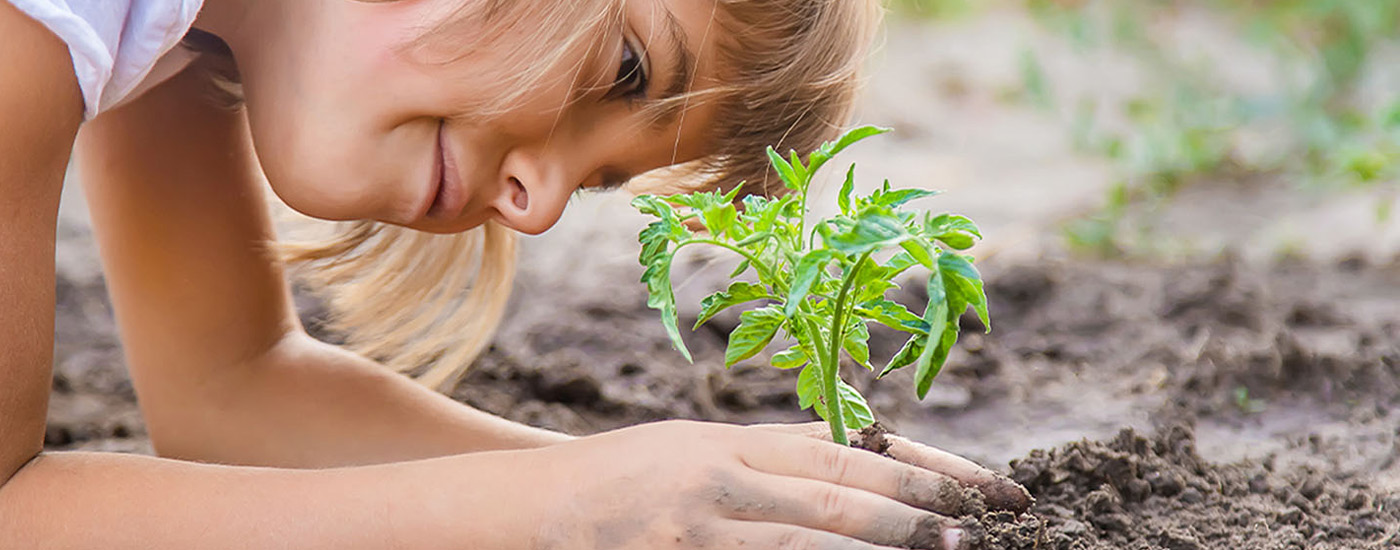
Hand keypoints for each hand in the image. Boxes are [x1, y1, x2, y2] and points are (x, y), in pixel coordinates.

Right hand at [521, 420, 969, 549]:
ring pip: (810, 532)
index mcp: (735, 440)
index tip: (978, 480)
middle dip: (917, 504)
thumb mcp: (695, 451)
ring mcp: (701, 524)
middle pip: (839, 486)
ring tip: (944, 548)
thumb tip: (857, 461)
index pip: (846, 446)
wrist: (529, 510)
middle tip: (981, 522)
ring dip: (881, 540)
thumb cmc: (621, 480)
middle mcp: (725, 474)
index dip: (919, 461)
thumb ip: (770, 461)